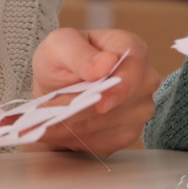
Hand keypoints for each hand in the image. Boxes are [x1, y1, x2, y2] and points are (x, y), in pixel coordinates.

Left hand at [28, 27, 157, 155]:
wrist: (54, 90)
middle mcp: (143, 79)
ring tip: (45, 124)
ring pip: (106, 125)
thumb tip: (107, 63)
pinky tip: (59, 131)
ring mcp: (139, 109)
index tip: (100, 103)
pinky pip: (102, 142)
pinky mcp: (128, 134)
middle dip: (81, 111)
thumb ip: (80, 53)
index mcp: (131, 48)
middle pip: (120, 102)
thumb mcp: (59, 45)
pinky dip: (76, 139)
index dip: (120, 88)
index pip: (135, 68)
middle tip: (49, 117)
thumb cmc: (60, 61)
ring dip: (73, 127)